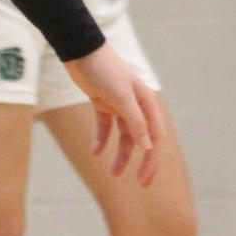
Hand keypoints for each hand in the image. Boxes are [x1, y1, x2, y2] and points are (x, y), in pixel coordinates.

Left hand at [64, 43, 163, 185]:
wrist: (81, 52)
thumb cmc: (105, 71)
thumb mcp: (121, 98)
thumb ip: (135, 122)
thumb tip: (148, 147)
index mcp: (147, 104)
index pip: (155, 138)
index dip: (152, 160)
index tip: (145, 179)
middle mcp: (137, 106)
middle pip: (143, 140)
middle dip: (142, 162)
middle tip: (140, 184)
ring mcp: (120, 105)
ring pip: (124, 137)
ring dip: (120, 155)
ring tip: (112, 173)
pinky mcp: (103, 104)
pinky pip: (106, 128)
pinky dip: (102, 141)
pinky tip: (95, 153)